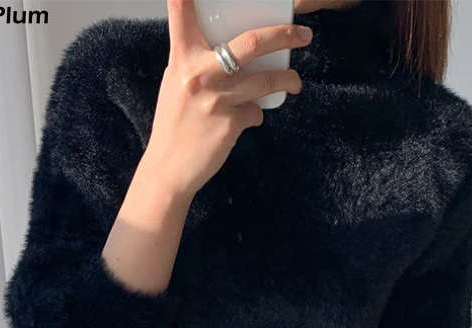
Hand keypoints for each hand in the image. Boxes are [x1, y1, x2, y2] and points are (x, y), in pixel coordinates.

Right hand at [145, 0, 310, 196]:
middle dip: (284, 35)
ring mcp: (218, 99)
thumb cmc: (174, 124)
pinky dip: (255, 115)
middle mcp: (200, 74)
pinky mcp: (230, 124)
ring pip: (266, 80)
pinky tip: (247, 120)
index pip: (181, 12)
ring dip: (287, 80)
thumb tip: (224, 46)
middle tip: (303, 35)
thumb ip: (194, 62)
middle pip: (252, 43)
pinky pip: (255, 113)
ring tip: (294, 82)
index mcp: (182, 59)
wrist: (168, 168)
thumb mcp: (176, 83)